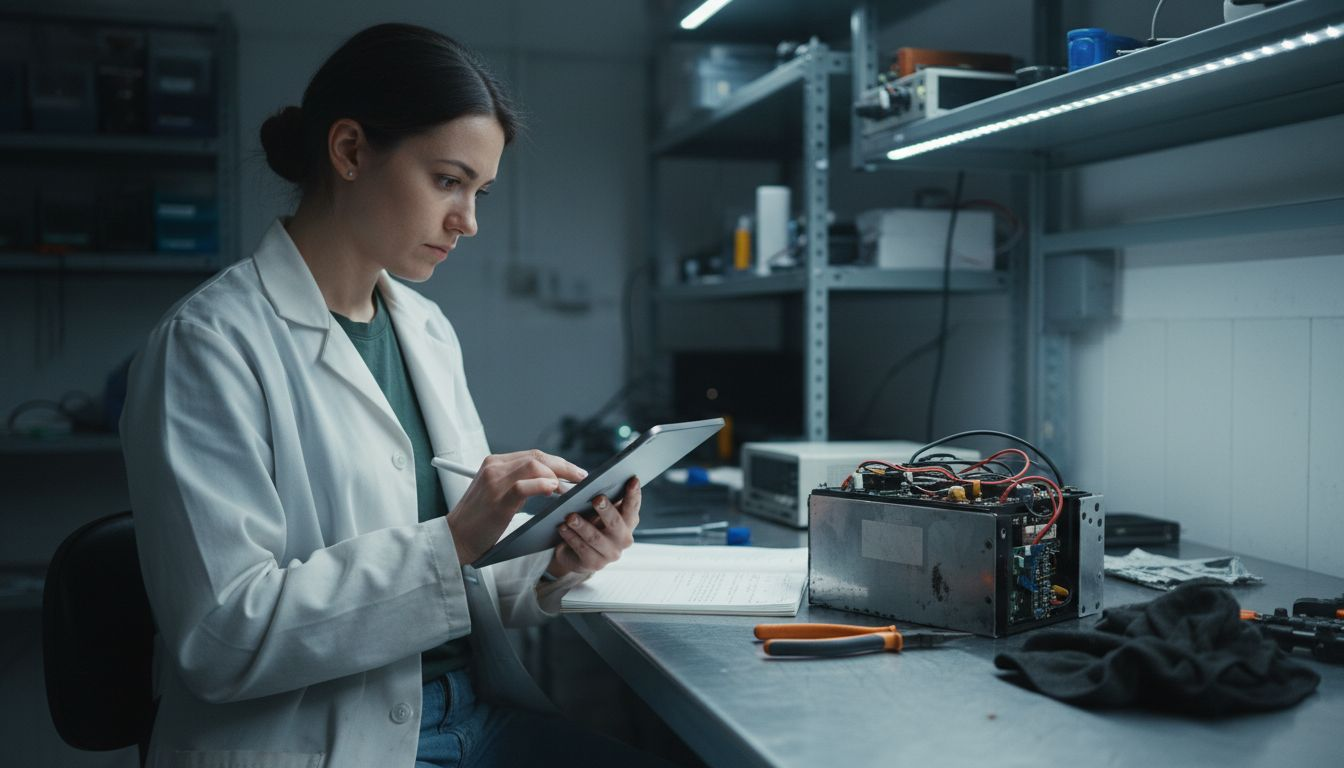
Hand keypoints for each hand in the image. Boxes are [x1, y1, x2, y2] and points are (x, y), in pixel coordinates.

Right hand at [446, 450, 586, 565]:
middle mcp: (494, 467)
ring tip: (570, 489)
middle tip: (581, 478)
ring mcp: (494, 481)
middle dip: (564, 467)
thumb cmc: (480, 520)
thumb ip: (521, 484)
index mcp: (495, 463)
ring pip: (534, 466)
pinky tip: (554, 490)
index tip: (575, 473)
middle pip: (538, 457)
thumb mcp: (499, 494)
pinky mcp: (497, 498)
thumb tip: (553, 482)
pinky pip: (524, 485)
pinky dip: (543, 485)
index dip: (558, 462)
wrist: (455, 538)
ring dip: (558, 476)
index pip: (534, 455)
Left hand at [549, 476, 639, 577]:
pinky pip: (582, 549)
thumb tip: (595, 483)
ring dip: (583, 526)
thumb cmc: (590, 524)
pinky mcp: (595, 564)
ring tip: (570, 517)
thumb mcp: (598, 512)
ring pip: (596, 538)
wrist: (575, 553)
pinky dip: (571, 537)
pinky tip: (562, 528)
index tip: (632, 479)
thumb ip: (602, 500)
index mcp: (628, 522)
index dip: (634, 494)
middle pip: (616, 523)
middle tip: (597, 499)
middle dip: (606, 510)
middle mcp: (624, 539)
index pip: (633, 507)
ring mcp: (611, 554)